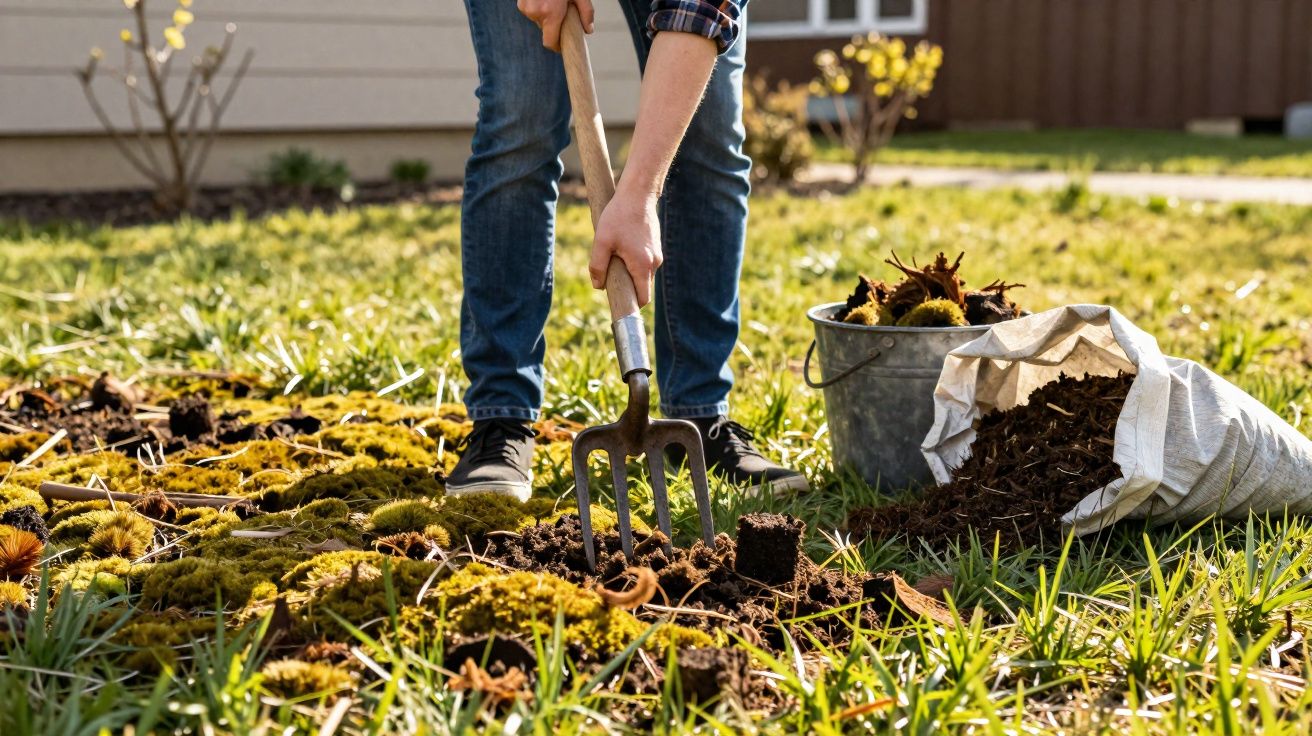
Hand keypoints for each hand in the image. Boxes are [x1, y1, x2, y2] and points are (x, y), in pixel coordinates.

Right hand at [517, 0, 593, 51]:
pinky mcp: (520, 2)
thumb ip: (586, 12)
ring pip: (538, 20)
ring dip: (546, 15)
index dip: (556, 46)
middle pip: (545, 30)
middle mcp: (535, 13)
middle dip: (554, 25)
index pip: (549, 42)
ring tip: (553, 2)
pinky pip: (531, 12)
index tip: (562, 45)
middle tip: (562, 13)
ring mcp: (525, 8)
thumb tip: (589, 30)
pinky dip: (538, 8)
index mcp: (550, 13)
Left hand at [590, 191, 662, 306]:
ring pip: (643, 274)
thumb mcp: (601, 241)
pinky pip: (645, 263)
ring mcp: (657, 254)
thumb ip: (597, 266)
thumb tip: (598, 285)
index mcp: (642, 266)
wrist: (638, 194)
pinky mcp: (656, 246)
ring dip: (630, 273)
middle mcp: (654, 263)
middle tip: (611, 276)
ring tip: (616, 256)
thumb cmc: (618, 216)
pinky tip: (623, 247)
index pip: (643, 298)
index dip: (631, 305)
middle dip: (628, 287)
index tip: (619, 305)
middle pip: (643, 287)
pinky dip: (635, 262)